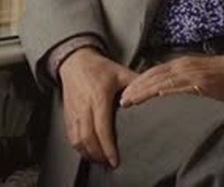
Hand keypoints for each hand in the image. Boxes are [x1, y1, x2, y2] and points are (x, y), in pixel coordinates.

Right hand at [58, 47, 137, 167]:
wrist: (75, 61)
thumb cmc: (98, 67)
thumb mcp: (120, 72)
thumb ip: (137, 83)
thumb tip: (155, 91)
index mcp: (99, 97)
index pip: (102, 127)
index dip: (107, 146)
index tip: (114, 159)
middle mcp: (84, 106)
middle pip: (88, 138)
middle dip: (98, 154)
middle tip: (110, 163)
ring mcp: (74, 111)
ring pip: (77, 139)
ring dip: (88, 153)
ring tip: (100, 160)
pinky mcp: (68, 114)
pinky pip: (71, 135)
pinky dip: (78, 147)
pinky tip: (87, 151)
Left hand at [119, 52, 223, 106]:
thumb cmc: (220, 74)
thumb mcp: (196, 71)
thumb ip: (179, 79)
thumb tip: (162, 91)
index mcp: (180, 64)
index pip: (153, 72)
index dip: (137, 82)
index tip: (123, 92)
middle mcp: (184, 68)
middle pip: (154, 77)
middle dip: (136, 89)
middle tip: (121, 101)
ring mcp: (194, 76)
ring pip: (165, 83)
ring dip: (146, 93)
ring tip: (132, 103)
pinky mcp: (205, 86)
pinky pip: (184, 91)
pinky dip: (169, 95)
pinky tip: (158, 100)